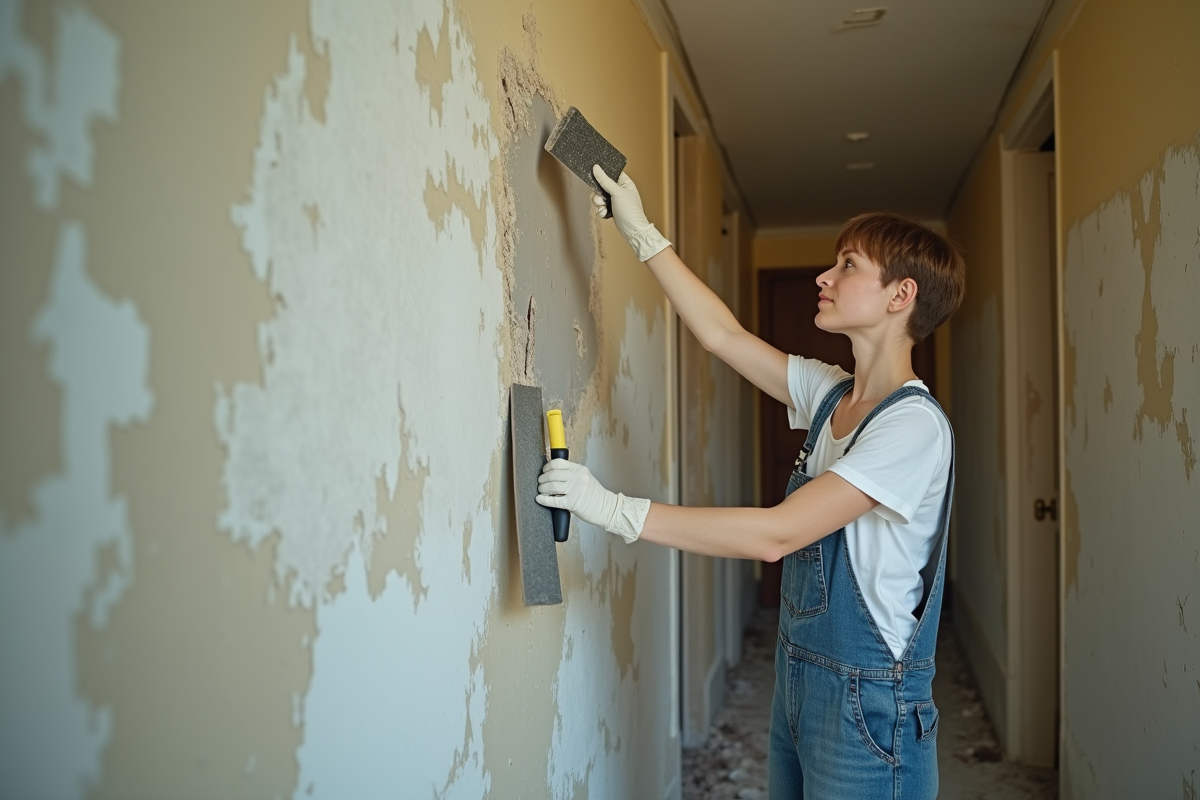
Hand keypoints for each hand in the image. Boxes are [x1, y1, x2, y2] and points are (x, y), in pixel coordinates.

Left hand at [536, 459, 650, 542]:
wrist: (607, 508)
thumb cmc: (596, 495)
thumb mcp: (586, 478)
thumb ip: (572, 474)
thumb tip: (553, 473)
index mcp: (580, 470)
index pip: (558, 463)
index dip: (547, 467)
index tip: (544, 471)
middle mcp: (577, 478)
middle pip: (552, 474)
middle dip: (542, 479)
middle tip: (540, 483)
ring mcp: (575, 490)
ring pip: (551, 486)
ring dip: (542, 489)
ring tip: (541, 491)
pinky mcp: (573, 503)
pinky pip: (554, 500)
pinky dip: (544, 500)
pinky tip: (540, 499)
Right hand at [591, 165, 671, 261]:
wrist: (632, 230)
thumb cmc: (630, 211)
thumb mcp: (617, 193)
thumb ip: (605, 181)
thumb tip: (596, 168)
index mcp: (625, 182)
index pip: (611, 172)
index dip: (602, 174)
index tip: (595, 177)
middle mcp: (620, 190)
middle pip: (602, 185)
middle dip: (598, 194)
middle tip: (601, 199)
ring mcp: (615, 200)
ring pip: (599, 197)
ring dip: (599, 203)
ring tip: (604, 208)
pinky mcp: (611, 209)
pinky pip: (601, 206)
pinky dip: (601, 210)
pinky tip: (605, 214)